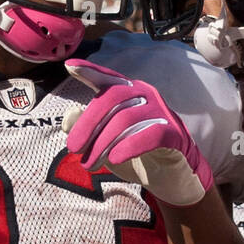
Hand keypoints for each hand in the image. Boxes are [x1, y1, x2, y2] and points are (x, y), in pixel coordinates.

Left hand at [63, 59, 213, 205]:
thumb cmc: (136, 155)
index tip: (70, 66)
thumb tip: (68, 118)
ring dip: (102, 144)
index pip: (107, 78)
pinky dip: (129, 146)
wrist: (173, 177)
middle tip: (73, 148)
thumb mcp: (105, 144)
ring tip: (90, 165)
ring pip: (126, 119)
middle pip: (112, 98)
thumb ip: (86, 129)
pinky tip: (115, 159)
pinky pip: (151, 134)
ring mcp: (161, 113)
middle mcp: (144, 96)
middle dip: (88, 123)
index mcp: (128, 93)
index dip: (89, 71)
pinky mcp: (174, 134)